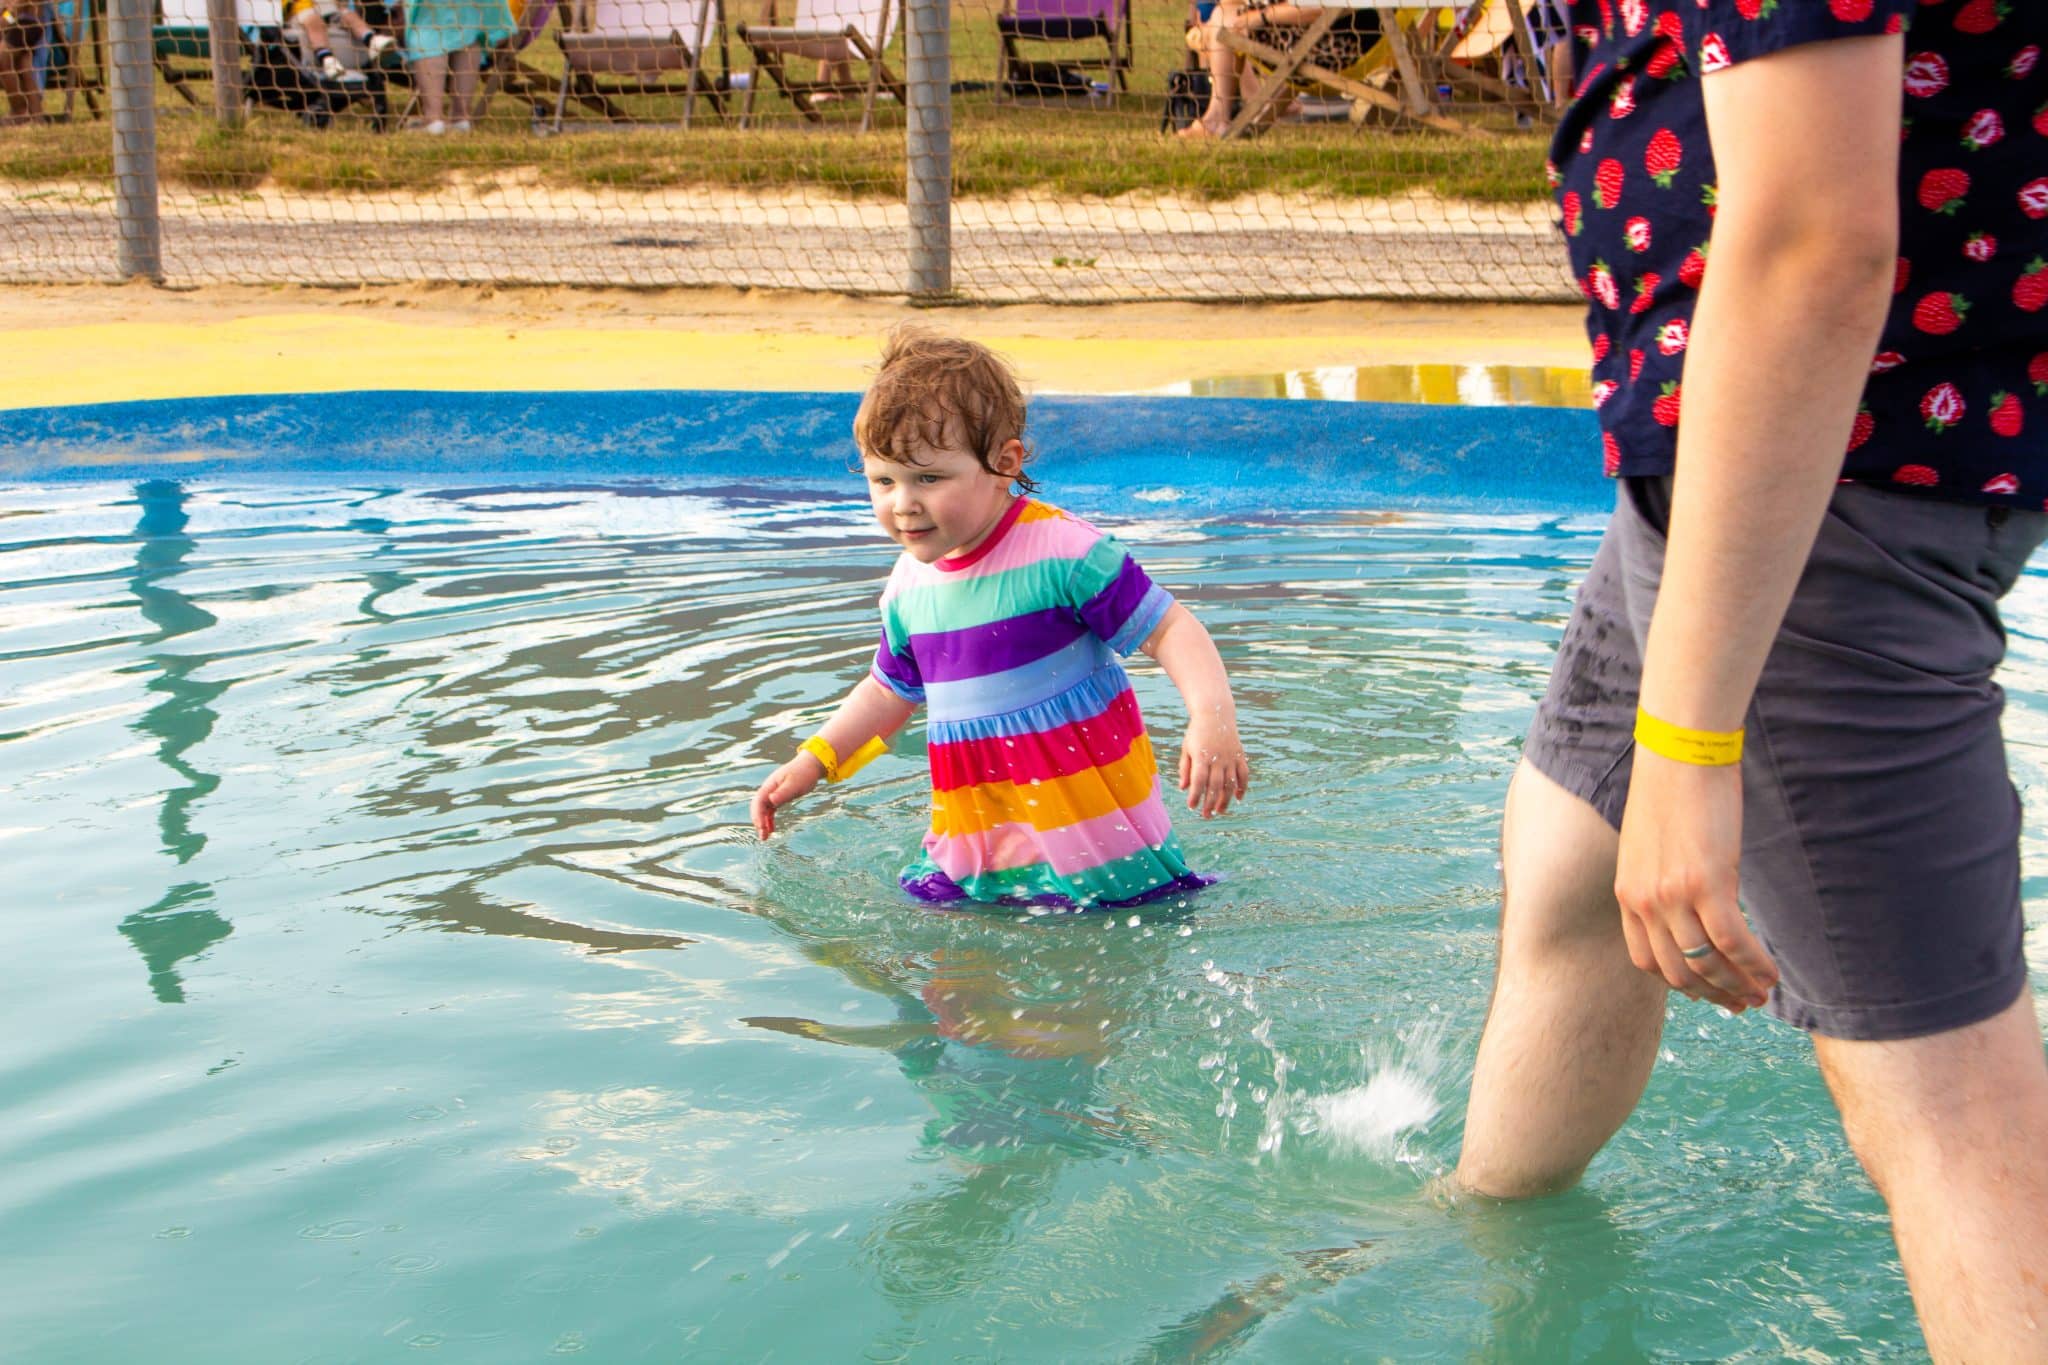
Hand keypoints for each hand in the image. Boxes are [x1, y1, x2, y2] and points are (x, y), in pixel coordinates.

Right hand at [751, 752, 824, 839]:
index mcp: (770, 785)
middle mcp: (769, 789)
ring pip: (763, 810)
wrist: (811, 766)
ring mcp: (773, 793)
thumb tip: (771, 801)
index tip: (762, 827)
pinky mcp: (779, 797)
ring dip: (763, 823)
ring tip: (765, 838)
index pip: (758, 802)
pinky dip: (769, 820)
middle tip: (763, 836)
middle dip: (758, 822)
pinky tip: (771, 830)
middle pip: (758, 807)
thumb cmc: (804, 773)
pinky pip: (771, 810)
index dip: (758, 815)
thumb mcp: (795, 784)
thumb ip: (783, 793)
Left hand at [1178, 715, 1249, 817]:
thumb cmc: (1196, 733)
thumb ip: (1185, 768)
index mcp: (1202, 756)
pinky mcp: (1240, 756)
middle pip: (1215, 786)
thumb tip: (1183, 788)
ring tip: (1220, 812)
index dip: (1195, 796)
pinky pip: (1244, 775)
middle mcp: (1218, 758)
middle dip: (1210, 803)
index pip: (1199, 781)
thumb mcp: (1186, 748)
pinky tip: (1238, 798)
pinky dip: (1242, 787)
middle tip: (1206, 816)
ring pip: (1231, 783)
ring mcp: (1231, 757)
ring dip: (1226, 800)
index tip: (1192, 806)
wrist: (1215, 714)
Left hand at [1613, 749, 1777, 1011]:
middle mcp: (1644, 902)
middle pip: (1678, 972)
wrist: (1680, 753)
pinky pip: (1733, 942)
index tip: (1707, 991)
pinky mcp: (1707, 883)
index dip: (1680, 984)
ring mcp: (1673, 896)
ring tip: (1763, 995)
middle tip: (1742, 1004)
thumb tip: (1687, 904)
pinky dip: (1755, 965)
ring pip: (1708, 963)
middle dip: (1713, 994)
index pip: (1647, 961)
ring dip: (1739, 986)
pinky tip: (1773, 975)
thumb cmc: (1672, 792)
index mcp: (1628, 894)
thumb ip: (1659, 880)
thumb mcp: (1651, 845)